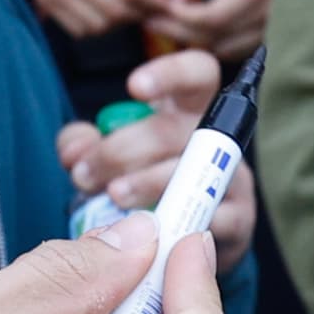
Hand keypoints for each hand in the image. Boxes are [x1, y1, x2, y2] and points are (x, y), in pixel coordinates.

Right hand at [5, 0, 175, 37]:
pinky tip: (106, 10)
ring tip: (130, 7)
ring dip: (120, 23)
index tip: (167, 2)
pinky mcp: (47, 2)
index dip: (153, 1)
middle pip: (115, 11)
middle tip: (151, 7)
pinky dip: (99, 27)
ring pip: (98, 26)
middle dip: (140, 14)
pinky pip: (80, 30)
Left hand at [57, 49, 257, 271]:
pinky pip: (209, 217)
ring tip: (112, 196)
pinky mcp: (239, 218)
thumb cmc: (143, 182)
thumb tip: (74, 152)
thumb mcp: (108, 156)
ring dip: (146, 183)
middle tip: (86, 173)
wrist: (181, 240)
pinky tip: (151, 233)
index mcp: (188, 108)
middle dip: (123, 150)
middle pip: (176, 130)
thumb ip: (84, 145)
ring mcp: (232, 177)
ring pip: (191, 172)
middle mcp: (217, 137)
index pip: (197, 73)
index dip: (170, 74)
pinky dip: (175, 225)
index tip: (133, 88)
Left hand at [148, 0, 281, 57]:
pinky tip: (198, 27)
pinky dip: (212, 42)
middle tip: (153, 19)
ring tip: (173, 21)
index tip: (158, 7)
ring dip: (194, 39)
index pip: (211, 16)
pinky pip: (235, 51)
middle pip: (213, 38)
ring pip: (222, 50)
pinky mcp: (272, 40)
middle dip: (179, 30)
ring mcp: (273, 32)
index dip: (180, 16)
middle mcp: (268, 16)